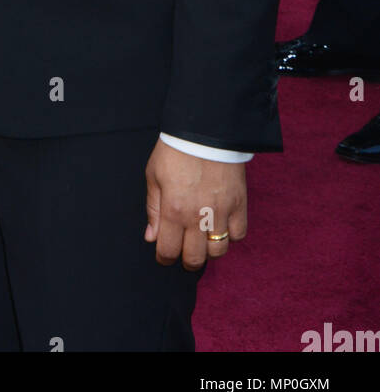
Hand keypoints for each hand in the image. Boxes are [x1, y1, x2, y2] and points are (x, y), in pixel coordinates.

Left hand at [144, 140, 246, 269]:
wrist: (205, 130)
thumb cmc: (175, 151)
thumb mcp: (154, 176)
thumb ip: (153, 210)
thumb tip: (151, 237)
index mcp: (173, 209)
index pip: (168, 250)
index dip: (164, 258)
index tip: (164, 255)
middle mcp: (198, 216)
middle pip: (196, 258)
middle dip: (187, 261)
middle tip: (184, 254)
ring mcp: (221, 211)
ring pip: (219, 250)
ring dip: (209, 250)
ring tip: (203, 240)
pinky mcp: (239, 204)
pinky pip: (239, 234)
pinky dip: (230, 236)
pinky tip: (221, 226)